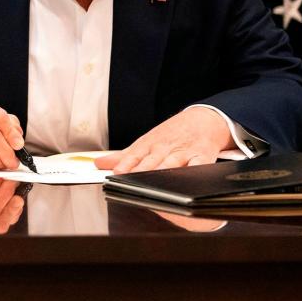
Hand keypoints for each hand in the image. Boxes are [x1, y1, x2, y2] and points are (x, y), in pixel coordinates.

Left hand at [96, 107, 231, 173]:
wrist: (203, 119)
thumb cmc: (171, 135)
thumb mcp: (146, 142)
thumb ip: (123, 156)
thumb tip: (99, 164)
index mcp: (149, 144)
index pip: (134, 156)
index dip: (125, 165)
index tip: (116, 173)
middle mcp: (165, 148)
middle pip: (151, 161)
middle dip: (142, 170)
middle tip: (131, 179)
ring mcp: (183, 152)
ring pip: (172, 163)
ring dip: (163, 171)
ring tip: (155, 181)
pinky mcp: (202, 156)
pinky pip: (198, 165)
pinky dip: (194, 171)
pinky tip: (188, 179)